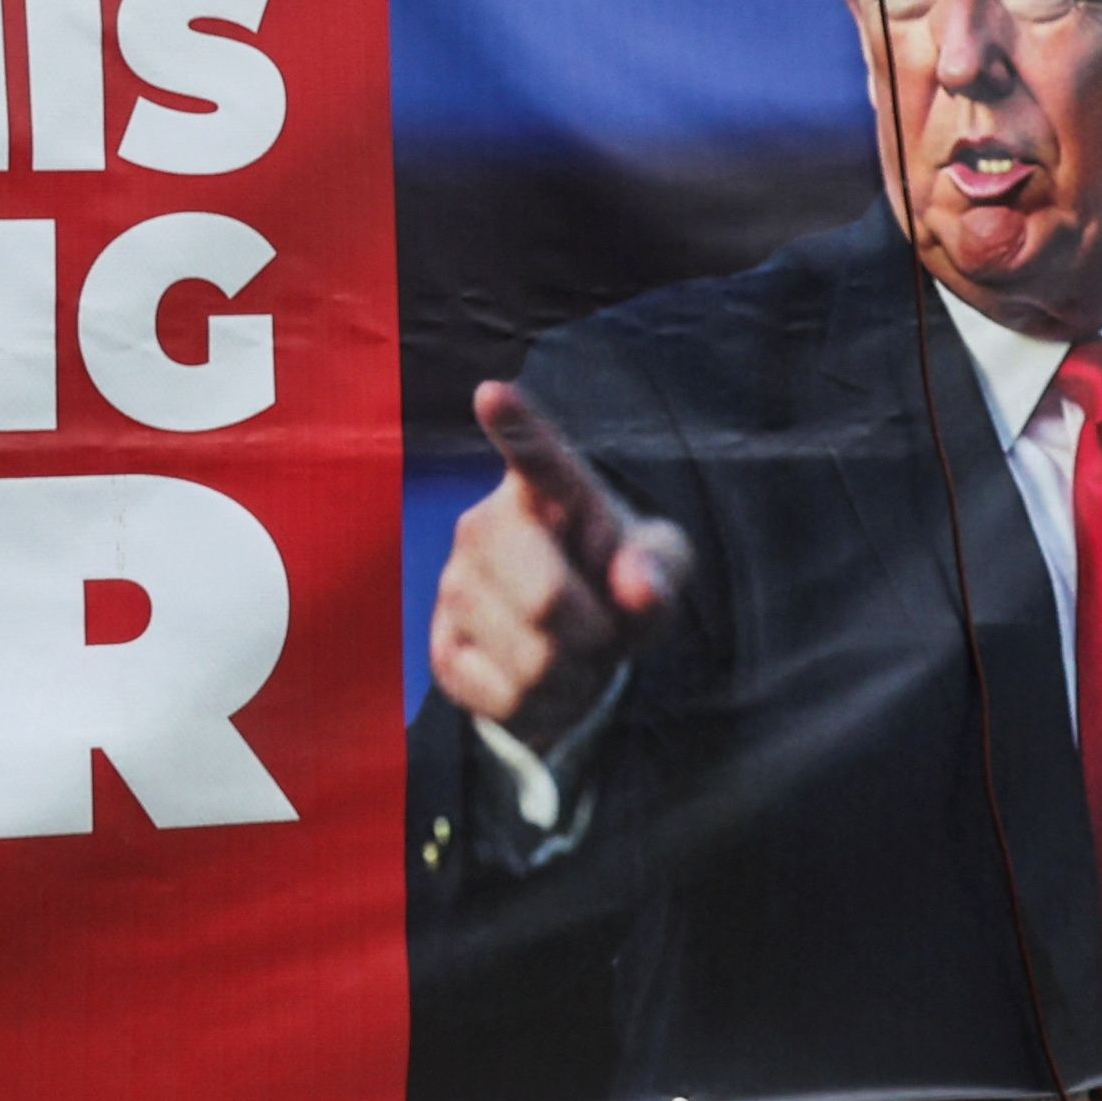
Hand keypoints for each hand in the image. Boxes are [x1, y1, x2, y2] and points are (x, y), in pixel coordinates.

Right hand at [426, 381, 695, 745]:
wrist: (574, 648)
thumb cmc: (619, 586)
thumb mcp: (660, 569)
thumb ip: (660, 568)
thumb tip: (637, 586)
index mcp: (546, 490)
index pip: (534, 455)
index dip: (515, 425)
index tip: (494, 393)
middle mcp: (484, 526)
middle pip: (545, 598)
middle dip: (594, 633)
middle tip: (602, 630)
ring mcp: (454, 586)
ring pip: (532, 659)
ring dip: (574, 676)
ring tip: (573, 654)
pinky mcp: (441, 647)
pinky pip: (504, 697)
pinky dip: (543, 707)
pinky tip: (543, 683)